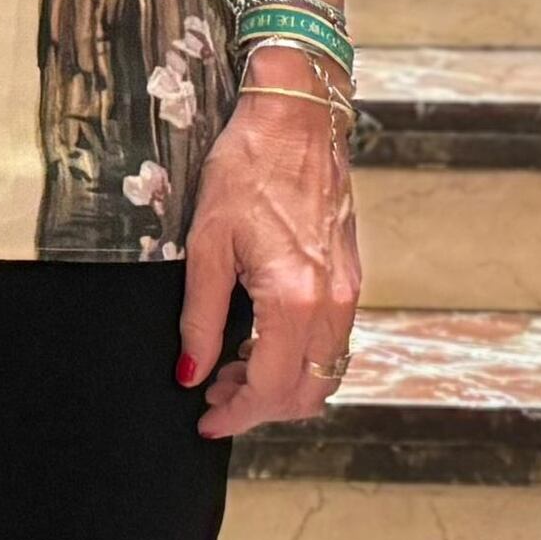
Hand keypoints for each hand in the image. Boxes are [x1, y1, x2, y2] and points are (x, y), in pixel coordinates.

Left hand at [180, 82, 362, 436]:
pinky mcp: (350, 277)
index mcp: (295, 297)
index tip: (206, 420)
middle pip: (308, 391)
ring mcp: (348, 290)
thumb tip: (190, 372)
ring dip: (281, 383)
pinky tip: (259, 340)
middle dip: (260, 405)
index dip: (237, 414)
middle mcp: (333, 302)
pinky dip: (299, 356)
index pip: (273, 387)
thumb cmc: (246, 167)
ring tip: (229, 368)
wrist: (296, 119)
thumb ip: (199, 316)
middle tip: (212, 395)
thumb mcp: (205, 242)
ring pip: (325, 370)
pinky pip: (332, 340)